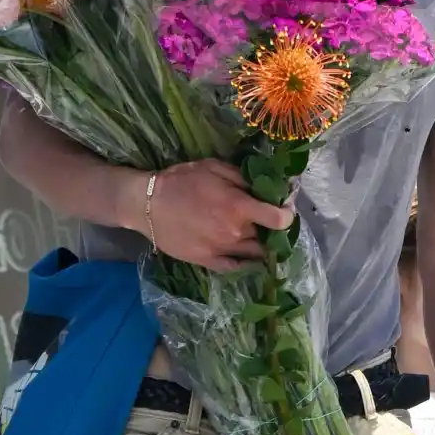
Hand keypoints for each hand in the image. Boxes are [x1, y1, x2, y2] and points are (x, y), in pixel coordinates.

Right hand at [146, 159, 293, 271]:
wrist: (147, 204)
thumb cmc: (181, 180)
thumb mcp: (214, 167)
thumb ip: (242, 178)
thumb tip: (264, 187)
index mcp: (239, 207)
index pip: (279, 219)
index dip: (287, 213)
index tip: (285, 208)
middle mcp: (235, 232)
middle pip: (267, 235)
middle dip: (270, 227)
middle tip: (265, 218)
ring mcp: (222, 250)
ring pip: (254, 253)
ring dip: (261, 245)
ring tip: (257, 235)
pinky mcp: (208, 261)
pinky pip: (235, 267)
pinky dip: (245, 263)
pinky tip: (247, 257)